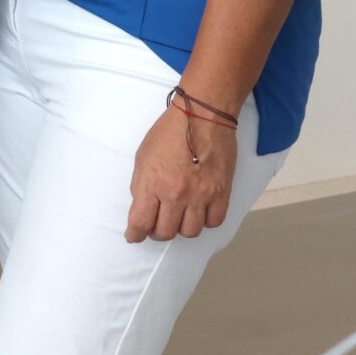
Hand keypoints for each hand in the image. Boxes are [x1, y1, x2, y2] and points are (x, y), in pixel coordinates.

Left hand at [126, 105, 236, 242]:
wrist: (202, 118)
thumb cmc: (168, 133)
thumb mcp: (142, 157)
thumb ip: (142, 185)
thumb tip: (143, 205)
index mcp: (152, 184)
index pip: (141, 222)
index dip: (135, 234)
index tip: (133, 236)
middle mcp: (176, 195)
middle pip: (165, 232)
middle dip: (156, 232)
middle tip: (156, 224)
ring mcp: (201, 196)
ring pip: (190, 232)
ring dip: (180, 228)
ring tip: (177, 218)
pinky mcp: (222, 194)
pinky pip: (214, 222)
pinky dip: (205, 221)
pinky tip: (199, 212)